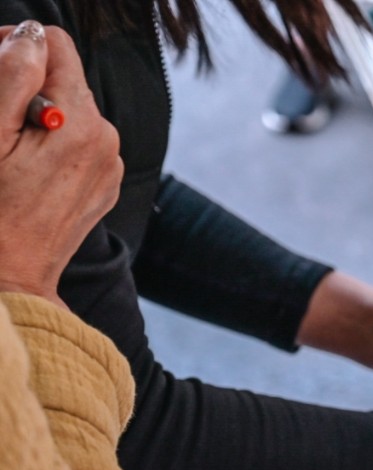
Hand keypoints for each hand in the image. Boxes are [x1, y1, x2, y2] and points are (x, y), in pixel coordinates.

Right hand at [0, 22, 121, 303]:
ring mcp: (109, 164)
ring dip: (37, 116)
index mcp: (82, 124)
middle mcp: (107, 140)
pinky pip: (78, 142)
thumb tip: (30, 36)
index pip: (55, 46)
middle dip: (25, 87)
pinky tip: (27, 170)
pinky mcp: (103, 183)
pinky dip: (51, 143)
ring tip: (9, 152)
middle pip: (63, 78)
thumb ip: (12, 77)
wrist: (12, 276)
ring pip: (70, 110)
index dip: (15, 48)